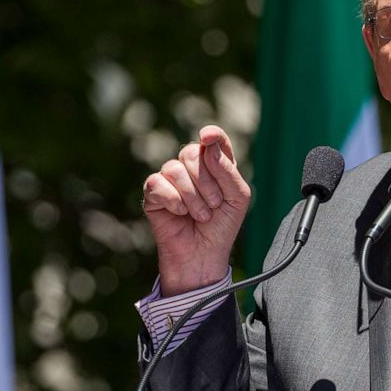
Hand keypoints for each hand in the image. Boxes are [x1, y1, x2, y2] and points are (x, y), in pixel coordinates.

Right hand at [142, 125, 250, 295]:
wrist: (204, 255)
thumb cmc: (222, 226)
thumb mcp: (237, 198)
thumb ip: (228, 170)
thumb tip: (208, 144)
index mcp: (215, 165)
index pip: (213, 139)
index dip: (211, 134)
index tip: (208, 137)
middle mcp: (191, 168)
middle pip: (191, 152)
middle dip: (206, 181)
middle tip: (214, 205)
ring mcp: (170, 179)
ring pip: (174, 169)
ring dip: (192, 197)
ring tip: (201, 216)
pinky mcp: (153, 193)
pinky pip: (158, 184)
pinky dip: (173, 201)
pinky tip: (180, 214)